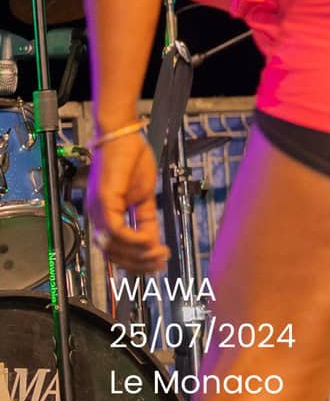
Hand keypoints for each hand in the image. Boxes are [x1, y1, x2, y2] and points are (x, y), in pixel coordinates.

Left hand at [86, 130, 167, 274]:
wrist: (122, 136)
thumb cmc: (131, 160)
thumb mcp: (144, 196)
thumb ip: (145, 219)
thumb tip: (153, 241)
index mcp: (105, 216)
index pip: (115, 250)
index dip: (136, 261)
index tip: (158, 263)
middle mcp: (96, 217)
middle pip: (113, 254)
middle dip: (139, 263)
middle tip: (161, 264)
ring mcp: (98, 211)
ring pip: (113, 247)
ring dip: (138, 255)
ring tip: (159, 254)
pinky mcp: (104, 202)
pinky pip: (116, 231)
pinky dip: (134, 240)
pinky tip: (150, 241)